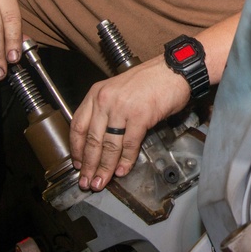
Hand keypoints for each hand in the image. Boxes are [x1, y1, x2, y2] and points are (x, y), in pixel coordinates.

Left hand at [70, 56, 189, 190]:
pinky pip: (130, 144)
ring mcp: (122, 108)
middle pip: (92, 139)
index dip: (76, 149)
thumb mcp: (119, 90)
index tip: (78, 164)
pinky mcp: (141, 116)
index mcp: (97, 93)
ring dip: (105, 167)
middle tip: (87, 181)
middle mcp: (105, 100)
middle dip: (89, 165)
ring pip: (109, 145)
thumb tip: (103, 141)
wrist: (174, 70)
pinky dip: (125, 160)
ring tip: (102, 181)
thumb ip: (107, 111)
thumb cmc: (151, 80)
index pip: (78, 125)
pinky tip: (122, 170)